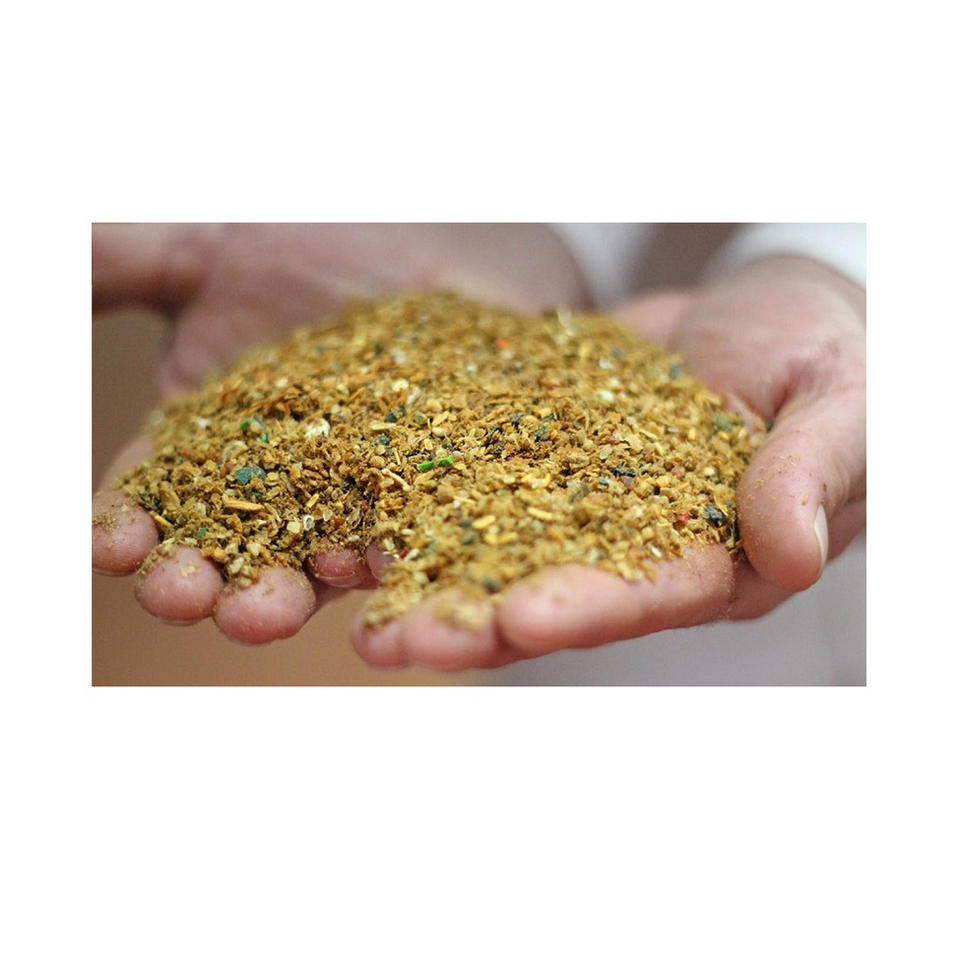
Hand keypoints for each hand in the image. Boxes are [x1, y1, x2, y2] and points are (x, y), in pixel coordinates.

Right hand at [92, 223, 588, 642]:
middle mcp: (275, 482)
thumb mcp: (209, 249)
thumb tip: (26, 262)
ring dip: (279, 596)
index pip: (150, 496)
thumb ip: (116, 264)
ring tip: (260, 614)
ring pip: (307, 564)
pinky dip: (384, 567)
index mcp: (209, 435)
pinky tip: (368, 576)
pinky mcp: (426, 502)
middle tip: (183, 595)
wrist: (446, 240)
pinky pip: (406, 545)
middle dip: (197, 578)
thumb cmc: (329, 241)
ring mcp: (352, 499)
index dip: (126, 526)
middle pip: (223, 549)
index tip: (113, 545)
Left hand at [350, 255, 865, 668]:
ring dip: (419, 567)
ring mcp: (584, 500)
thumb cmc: (835, 355)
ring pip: (494, 541)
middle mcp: (638, 546)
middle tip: (394, 643)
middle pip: (551, 589)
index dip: (586, 609)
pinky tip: (348, 500)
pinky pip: (476, 469)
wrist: (776, 308)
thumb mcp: (841, 404)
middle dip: (473, 616)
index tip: (518, 622)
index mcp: (720, 559)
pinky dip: (415, 486)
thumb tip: (793, 556)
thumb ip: (812, 474)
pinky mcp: (542, 449)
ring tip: (339, 586)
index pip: (650, 594)